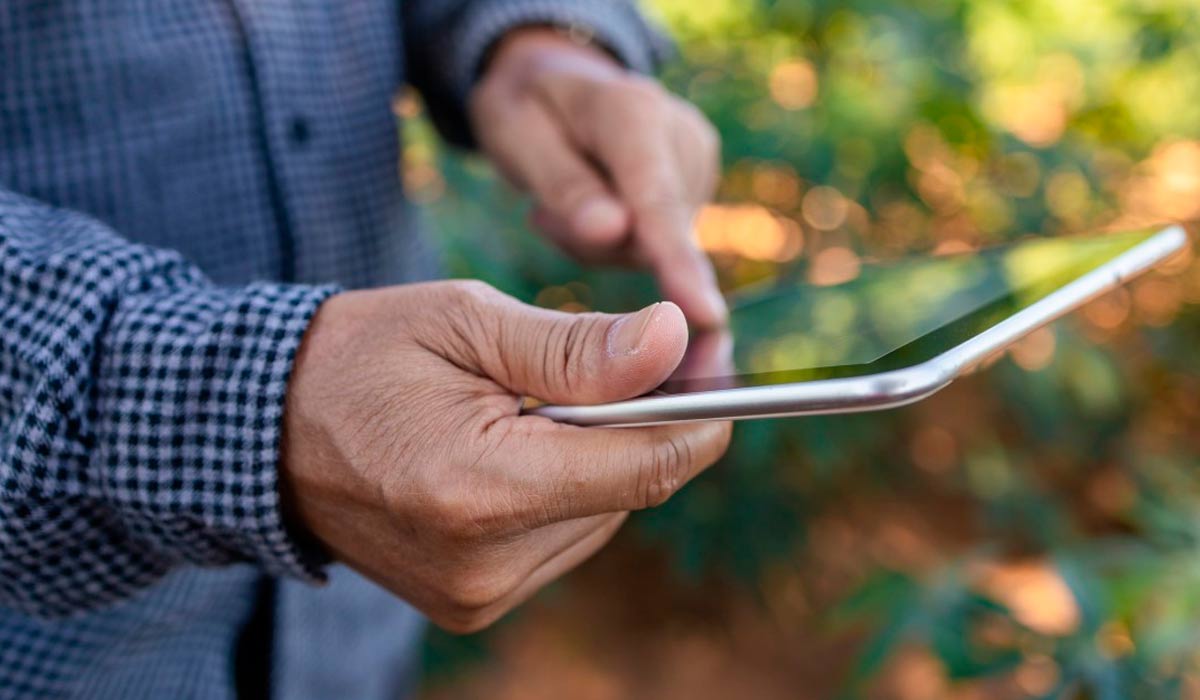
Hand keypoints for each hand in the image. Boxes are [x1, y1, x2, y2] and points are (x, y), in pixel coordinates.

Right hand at [281, 281, 730, 631]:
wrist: (265, 429)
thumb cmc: (362, 357)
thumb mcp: (465, 322)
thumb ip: (575, 346)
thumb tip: (674, 341)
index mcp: (478, 485)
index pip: (639, 467)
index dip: (698, 420)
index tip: (722, 373)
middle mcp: (484, 561)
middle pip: (627, 493)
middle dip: (644, 426)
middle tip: (631, 360)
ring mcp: (477, 593)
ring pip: (602, 517)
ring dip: (600, 457)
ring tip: (546, 403)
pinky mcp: (472, 602)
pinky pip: (563, 539)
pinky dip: (565, 489)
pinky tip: (520, 448)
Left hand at [470, 28, 726, 327]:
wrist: (555, 83)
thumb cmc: (528, 110)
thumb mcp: (516, 137)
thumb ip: (564, 185)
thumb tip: (614, 232)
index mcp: (631, 110)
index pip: (657, 200)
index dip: (678, 260)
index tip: (704, 314)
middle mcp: (682, 133)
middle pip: (651, 236)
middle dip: (592, 244)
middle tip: (542, 211)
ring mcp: (698, 161)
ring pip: (651, 249)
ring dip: (601, 244)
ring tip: (564, 200)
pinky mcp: (699, 187)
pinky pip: (655, 247)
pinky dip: (617, 242)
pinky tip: (597, 209)